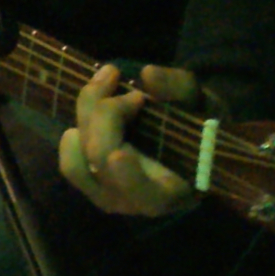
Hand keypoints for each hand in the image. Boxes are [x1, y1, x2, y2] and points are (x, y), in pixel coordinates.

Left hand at [58, 63, 201, 217]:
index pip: (145, 196)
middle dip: (106, 112)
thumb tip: (149, 75)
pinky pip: (70, 158)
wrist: (192, 145)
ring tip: (106, 78)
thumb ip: (180, 90)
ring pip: (78, 159)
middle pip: (102, 161)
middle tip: (117, 74)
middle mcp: (134, 201)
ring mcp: (106, 194)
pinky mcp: (89, 181)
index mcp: (172, 192)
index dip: (129, 178)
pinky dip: (78, 122)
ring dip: (86, 112)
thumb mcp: (204, 105)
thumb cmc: (202, 130)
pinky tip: (94, 95)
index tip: (121, 153)